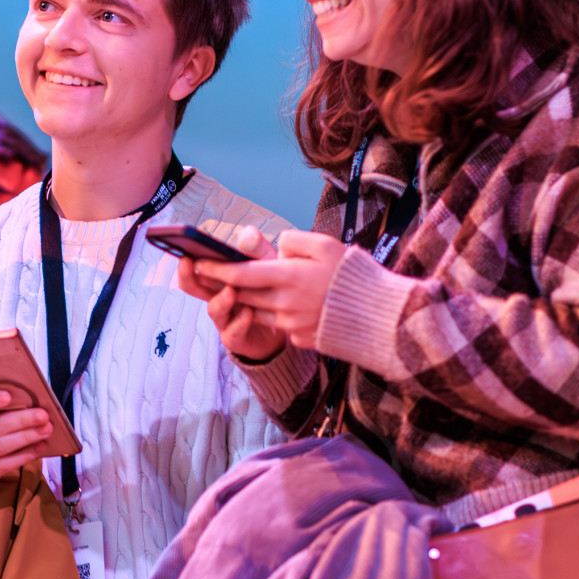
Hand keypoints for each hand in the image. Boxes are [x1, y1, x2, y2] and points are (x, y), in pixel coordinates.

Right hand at [170, 223, 286, 362]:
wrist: (287, 324)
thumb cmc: (271, 290)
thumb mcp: (268, 265)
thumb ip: (257, 249)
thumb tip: (248, 234)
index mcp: (220, 278)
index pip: (196, 268)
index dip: (187, 261)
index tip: (185, 251)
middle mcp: (218, 297)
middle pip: (194, 287)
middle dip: (188, 276)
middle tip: (189, 263)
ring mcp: (226, 318)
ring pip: (214, 309)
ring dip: (220, 299)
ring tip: (231, 290)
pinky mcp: (237, 337)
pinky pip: (233, 332)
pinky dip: (239, 322)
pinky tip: (249, 312)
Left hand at [202, 230, 349, 352]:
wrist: (380, 318)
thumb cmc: (354, 275)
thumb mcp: (327, 245)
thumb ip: (296, 240)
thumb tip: (278, 243)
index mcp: (289, 276)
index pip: (241, 274)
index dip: (217, 269)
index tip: (198, 262)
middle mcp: (284, 303)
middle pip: (243, 294)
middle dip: (224, 285)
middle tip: (207, 274)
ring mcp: (291, 324)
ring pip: (257, 311)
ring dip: (248, 300)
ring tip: (244, 288)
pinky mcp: (300, 339)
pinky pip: (280, 325)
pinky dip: (277, 314)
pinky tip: (291, 306)